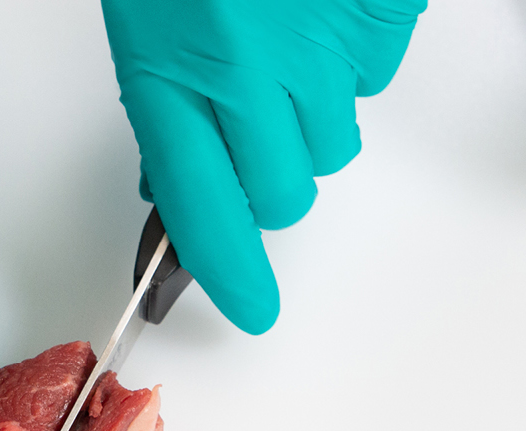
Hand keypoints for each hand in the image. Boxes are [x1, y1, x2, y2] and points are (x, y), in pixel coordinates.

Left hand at [101, 0, 423, 332]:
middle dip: (270, 178)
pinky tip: (317, 14)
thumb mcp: (149, 21)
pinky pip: (373, 79)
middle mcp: (245, 69)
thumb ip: (164, 106)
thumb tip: (180, 190)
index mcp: (169, 71)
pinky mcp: (377, 19)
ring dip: (312, 116)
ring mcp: (318, 47)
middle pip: (281, 197)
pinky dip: (351, 59)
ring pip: (332, 147)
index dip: (230, 268)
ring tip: (285, 44)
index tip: (251, 306)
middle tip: (255, 119)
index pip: (201, 209)